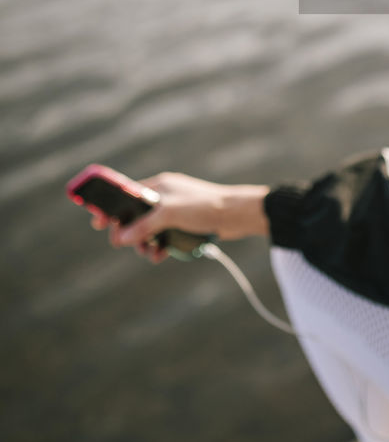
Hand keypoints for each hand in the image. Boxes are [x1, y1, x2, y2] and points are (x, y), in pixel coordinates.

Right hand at [90, 171, 269, 261]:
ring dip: (145, 243)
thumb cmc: (204, 206)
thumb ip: (143, 225)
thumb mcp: (169, 214)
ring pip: (149, 229)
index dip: (112, 208)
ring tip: (150, 254)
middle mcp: (164, 196)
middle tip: (127, 245)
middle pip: (136, 215)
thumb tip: (120, 238)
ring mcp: (174, 211)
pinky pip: (163, 236)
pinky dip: (159, 246)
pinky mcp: (184, 224)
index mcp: (158, 186)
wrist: (236, 214)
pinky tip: (161, 255)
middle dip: (130, 232)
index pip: (126, 194)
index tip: (98, 223)